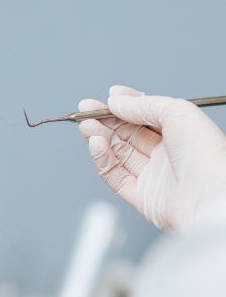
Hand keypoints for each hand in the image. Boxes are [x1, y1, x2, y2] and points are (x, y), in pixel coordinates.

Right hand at [78, 85, 225, 231]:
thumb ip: (143, 105)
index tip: (107, 98)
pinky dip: (102, 158)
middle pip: (127, 134)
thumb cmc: (208, 156)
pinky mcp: (140, 196)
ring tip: (86, 125)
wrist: (212, 199)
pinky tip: (95, 143)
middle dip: (105, 120)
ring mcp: (152, 176)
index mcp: (180, 134)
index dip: (125, 106)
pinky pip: (114, 175)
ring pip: (117, 153)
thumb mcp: (178, 113)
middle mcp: (166, 155)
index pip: (145, 117)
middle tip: (85, 110)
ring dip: (99, 137)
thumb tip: (116, 101)